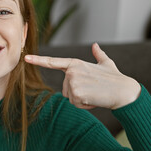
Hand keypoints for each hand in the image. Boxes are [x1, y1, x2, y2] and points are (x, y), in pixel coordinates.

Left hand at [24, 43, 140, 109]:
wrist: (124, 91)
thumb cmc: (116, 78)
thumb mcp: (106, 63)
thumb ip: (98, 54)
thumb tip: (95, 45)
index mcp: (75, 63)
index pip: (53, 62)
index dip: (38, 60)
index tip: (26, 57)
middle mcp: (71, 71)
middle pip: (65, 89)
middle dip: (77, 93)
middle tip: (93, 88)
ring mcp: (73, 82)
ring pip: (69, 97)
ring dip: (82, 99)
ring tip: (94, 92)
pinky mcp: (76, 93)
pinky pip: (75, 104)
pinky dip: (85, 105)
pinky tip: (95, 98)